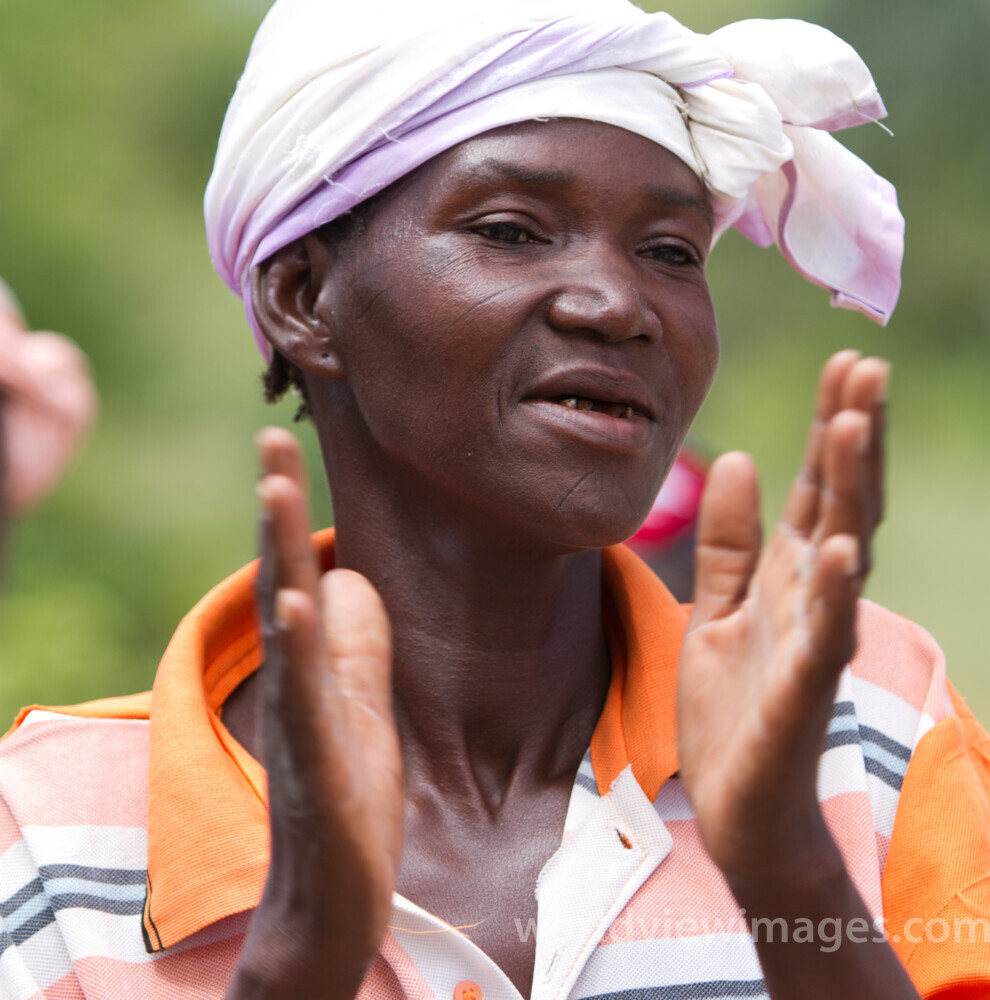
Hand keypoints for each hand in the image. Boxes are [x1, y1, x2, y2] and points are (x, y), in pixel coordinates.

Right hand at [228, 429, 402, 999]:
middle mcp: (297, 678)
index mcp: (311, 661)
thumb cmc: (346, 789)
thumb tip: (339, 574)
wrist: (338, 887)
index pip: (295, 567)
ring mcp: (302, 718)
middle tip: (269, 436)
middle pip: (279, 577)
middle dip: (275, 507)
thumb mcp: (360, 697)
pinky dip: (302, 647)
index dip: (288, 507)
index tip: (279, 438)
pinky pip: (305, 695)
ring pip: (285, 624)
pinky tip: (299, 600)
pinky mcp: (318, 760)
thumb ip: (353, 637)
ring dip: (277, 553)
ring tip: (274, 489)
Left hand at [677, 351, 886, 890]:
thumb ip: (729, 540)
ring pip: (846, 552)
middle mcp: (820, 595)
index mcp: (796, 573)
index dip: (833, 424)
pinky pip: (826, 633)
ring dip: (853, 490)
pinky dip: (837, 592)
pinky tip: (842, 548)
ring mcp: (819, 638)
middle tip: (867, 367)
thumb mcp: (717, 608)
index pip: (822, 485)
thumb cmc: (735, 711)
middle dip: (856, 435)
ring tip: (853, 426)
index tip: (847, 360)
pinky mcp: (805, 688)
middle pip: (845, 501)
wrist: (742, 808)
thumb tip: (736, 457)